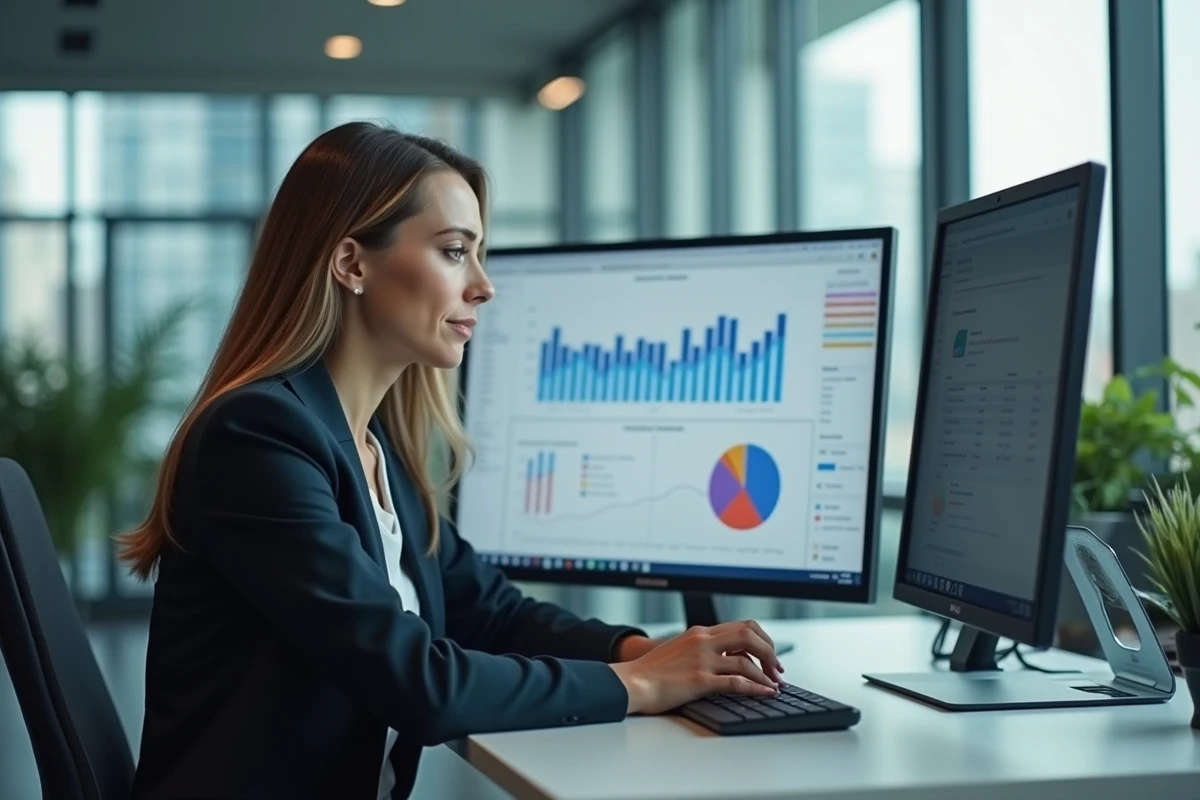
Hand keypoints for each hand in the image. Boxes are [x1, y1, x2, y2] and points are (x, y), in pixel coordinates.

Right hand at [608, 620, 783, 714]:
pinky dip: (756, 687)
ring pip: (747, 660)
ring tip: (775, 686)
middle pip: (749, 635)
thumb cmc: (653, 671)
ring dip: (766, 674)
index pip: (742, 626)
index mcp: (699, 632)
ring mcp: (702, 659)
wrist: (632, 682)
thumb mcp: (680, 649)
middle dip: (770, 651)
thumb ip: (702, 648)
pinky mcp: (699, 680)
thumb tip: (728, 657)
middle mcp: (703, 641)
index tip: (769, 655)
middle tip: (777, 669)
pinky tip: (765, 693)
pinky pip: (737, 682)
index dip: (762, 640)